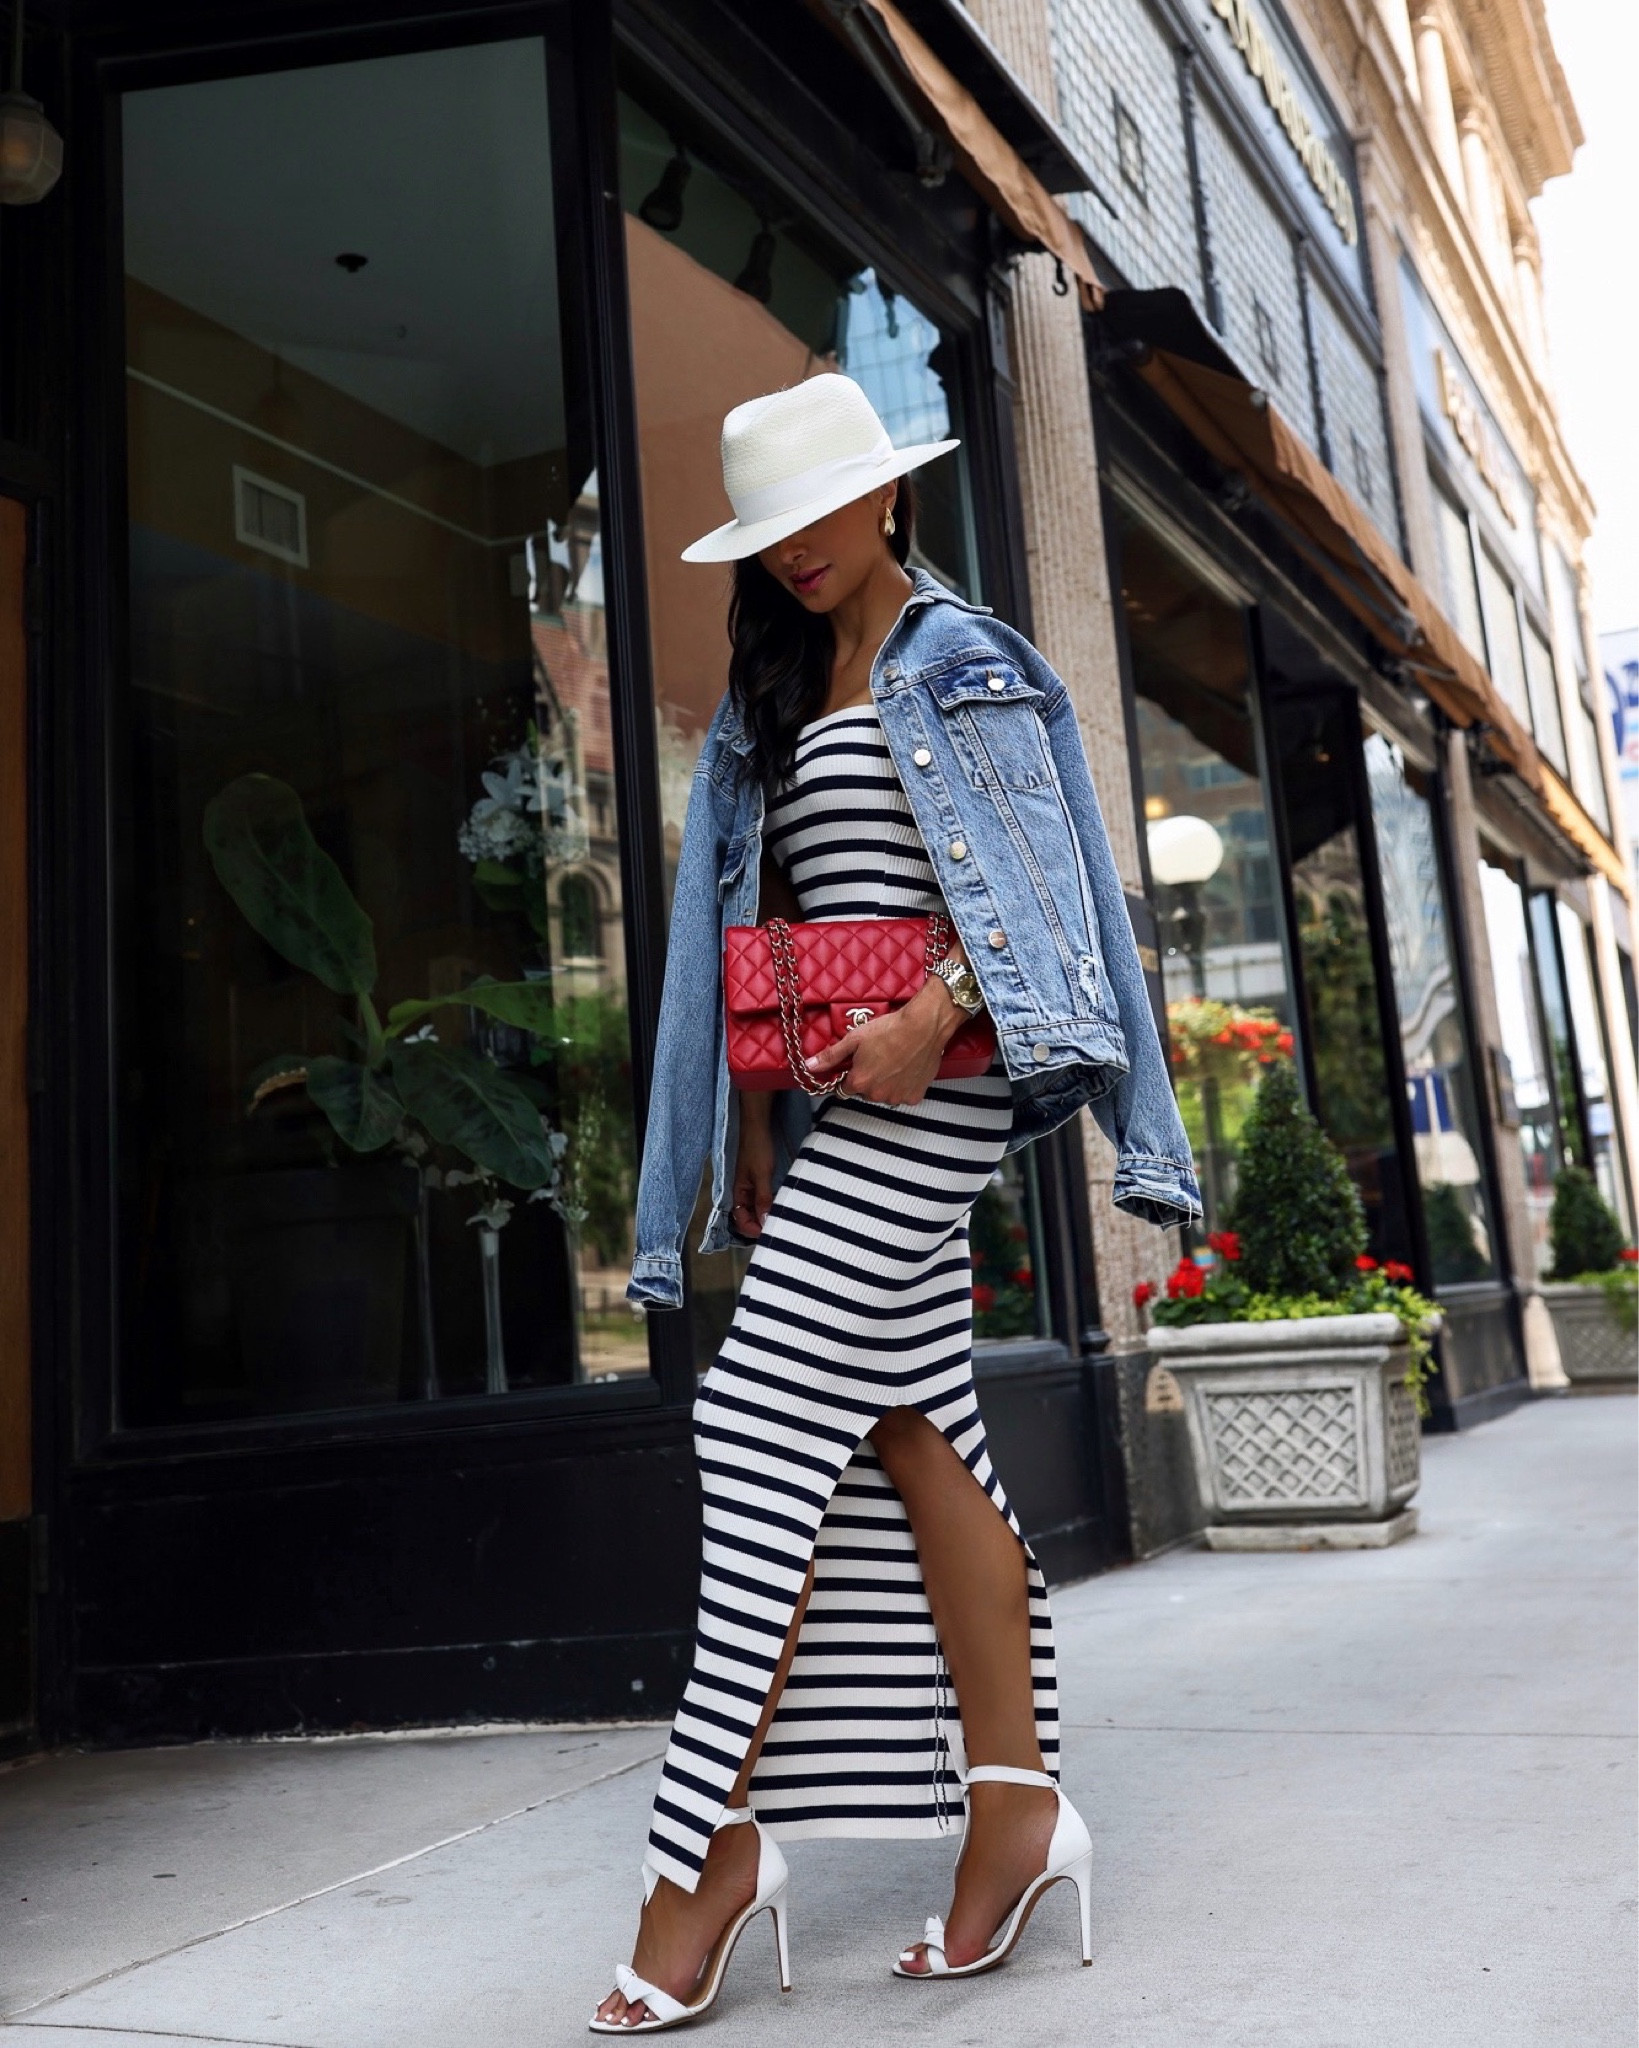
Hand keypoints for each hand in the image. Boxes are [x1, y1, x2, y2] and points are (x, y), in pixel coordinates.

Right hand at [730, 1099, 775, 1237]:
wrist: (756, 1124)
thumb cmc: (756, 1146)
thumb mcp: (762, 1174)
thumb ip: (763, 1198)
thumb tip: (765, 1221)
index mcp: (736, 1192)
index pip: (740, 1221)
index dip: (754, 1229)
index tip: (770, 1231)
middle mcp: (740, 1192)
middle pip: (747, 1218)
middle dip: (759, 1225)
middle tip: (778, 1227)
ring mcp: (748, 1186)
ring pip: (755, 1209)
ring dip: (765, 1215)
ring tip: (780, 1216)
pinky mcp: (756, 1180)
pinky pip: (760, 1199)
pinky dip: (768, 1205)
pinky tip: (779, 1204)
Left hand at [805, 979, 962, 1105]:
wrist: (923, 1026)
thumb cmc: (890, 1030)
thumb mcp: (854, 1039)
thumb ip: (831, 1056)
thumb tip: (810, 1065)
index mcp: (860, 1082)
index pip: (844, 1090)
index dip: (848, 1077)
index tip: (856, 1066)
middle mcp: (877, 1094)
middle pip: (865, 1092)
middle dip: (868, 1079)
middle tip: (877, 1058)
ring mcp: (897, 1096)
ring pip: (884, 1094)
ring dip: (886, 1083)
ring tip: (893, 1061)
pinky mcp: (914, 1096)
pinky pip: (903, 1094)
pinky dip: (903, 1085)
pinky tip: (906, 1068)